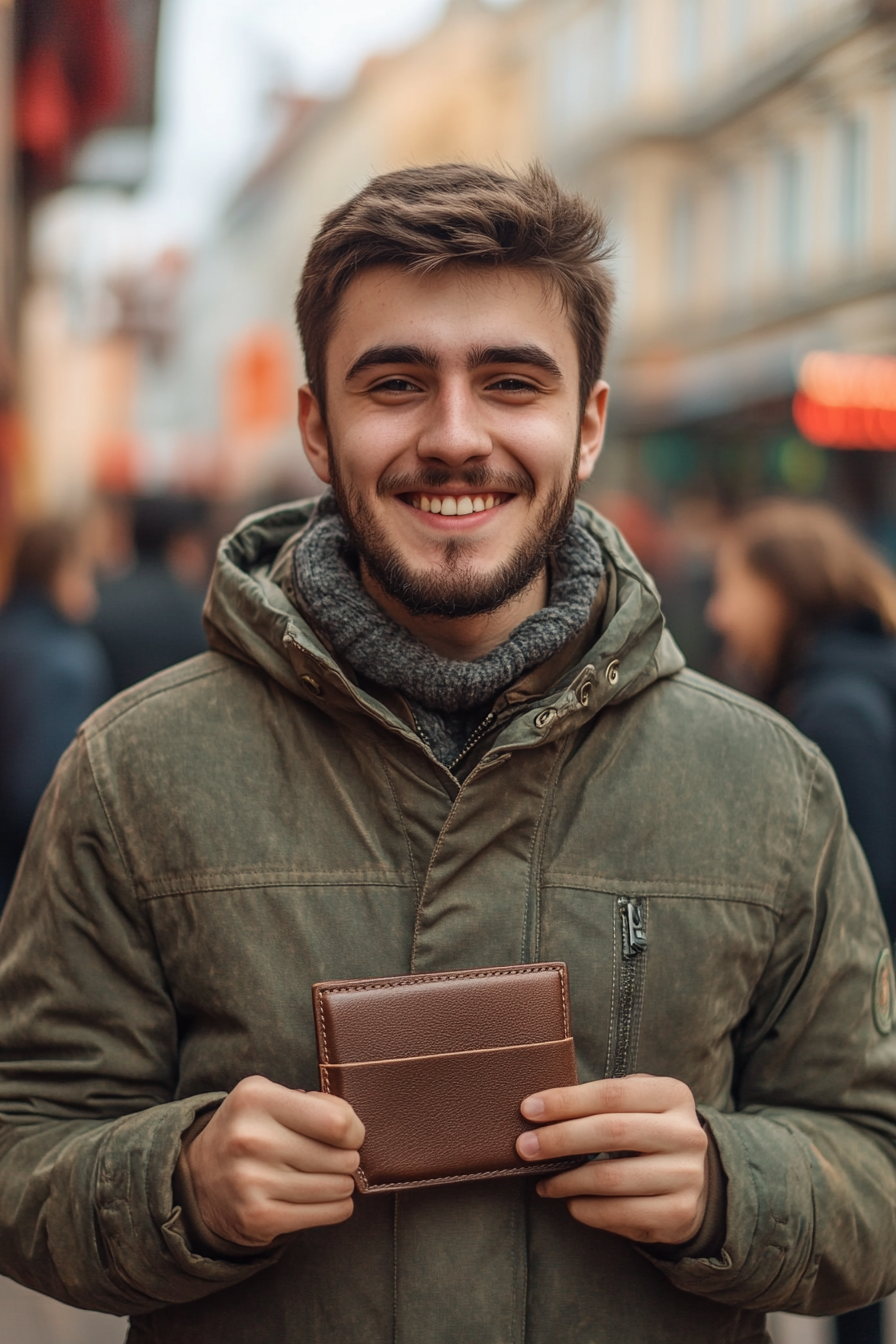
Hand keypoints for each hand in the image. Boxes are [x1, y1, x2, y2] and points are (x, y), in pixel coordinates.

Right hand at [185, 1076, 364, 1246]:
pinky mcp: (257, 1217)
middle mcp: (251, 1138)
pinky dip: (335, 1208)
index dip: (354, 1131)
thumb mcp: (270, 1098)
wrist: (198, 1177)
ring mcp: (251, 1181)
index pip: (337, 1122)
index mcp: (256, 1098)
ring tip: (328, 1177)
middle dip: (348, 1160)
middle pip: (340, 1157)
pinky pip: (325, 1214)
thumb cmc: (250, 1130)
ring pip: (336, 1187)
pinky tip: (325, 1199)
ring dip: (342, 1184)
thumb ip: (314, 1103)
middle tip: (337, 1159)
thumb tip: (354, 1130)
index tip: (349, 1136)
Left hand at [516, 1075, 707, 1244]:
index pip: (611, 1093)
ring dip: (567, 1181)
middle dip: (560, 1139)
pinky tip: (571, 1203)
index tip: (528, 1109)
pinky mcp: (679, 1213)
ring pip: (612, 1177)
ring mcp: (687, 1175)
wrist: (694, 1179)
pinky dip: (588, 1210)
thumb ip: (601, 1101)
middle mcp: (686, 1134)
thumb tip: (539, 1109)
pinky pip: (621, 1213)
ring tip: (544, 1182)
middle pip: (611, 1131)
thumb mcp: (637, 1105)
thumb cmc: (648, 1132)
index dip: (566, 1101)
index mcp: (673, 1095)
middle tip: (525, 1147)